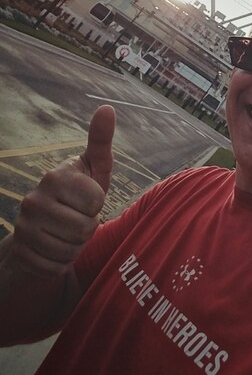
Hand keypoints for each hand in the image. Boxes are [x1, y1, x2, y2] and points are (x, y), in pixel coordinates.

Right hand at [12, 105, 115, 275]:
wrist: (45, 227)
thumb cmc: (79, 193)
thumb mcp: (94, 168)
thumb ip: (101, 140)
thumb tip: (107, 107)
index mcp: (55, 177)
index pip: (96, 201)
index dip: (98, 204)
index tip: (87, 199)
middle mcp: (34, 200)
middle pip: (85, 228)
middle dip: (88, 227)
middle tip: (77, 217)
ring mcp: (24, 229)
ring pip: (72, 249)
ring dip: (76, 245)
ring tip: (67, 231)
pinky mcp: (22, 254)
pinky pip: (58, 266)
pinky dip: (63, 261)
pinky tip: (55, 247)